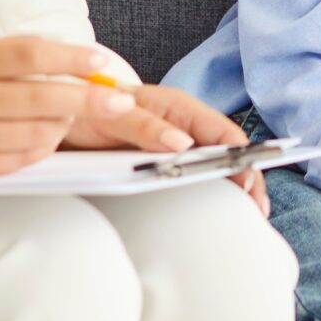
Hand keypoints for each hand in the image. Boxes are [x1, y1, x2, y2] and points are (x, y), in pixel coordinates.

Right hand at [0, 36, 133, 180]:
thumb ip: (12, 59)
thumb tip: (77, 63)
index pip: (28, 54)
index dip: (71, 57)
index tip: (101, 61)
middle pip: (41, 96)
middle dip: (90, 99)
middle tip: (121, 100)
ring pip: (38, 132)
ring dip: (64, 124)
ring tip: (68, 114)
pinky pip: (22, 158)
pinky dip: (43, 146)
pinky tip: (45, 136)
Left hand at [62, 81, 270, 216]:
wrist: (63, 115)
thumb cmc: (92, 105)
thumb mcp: (114, 114)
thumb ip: (145, 125)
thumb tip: (180, 144)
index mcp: (180, 109)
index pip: (223, 133)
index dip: (241, 155)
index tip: (246, 179)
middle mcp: (184, 128)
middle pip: (227, 154)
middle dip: (247, 178)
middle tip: (257, 208)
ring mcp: (175, 149)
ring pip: (214, 169)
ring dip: (233, 189)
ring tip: (247, 215)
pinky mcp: (163, 167)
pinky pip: (193, 180)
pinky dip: (210, 195)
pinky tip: (218, 211)